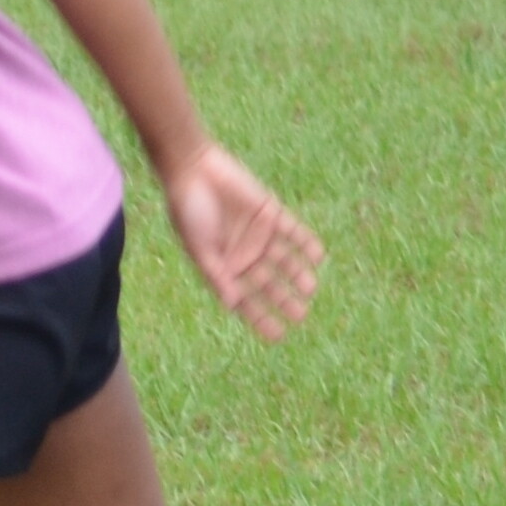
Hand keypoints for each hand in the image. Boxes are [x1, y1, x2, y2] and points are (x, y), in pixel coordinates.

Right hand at [165, 144, 321, 339]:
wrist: (193, 169)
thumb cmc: (188, 211)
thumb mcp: (199, 247)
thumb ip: (216, 275)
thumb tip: (232, 305)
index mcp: (225, 268)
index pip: (247, 300)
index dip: (261, 319)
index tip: (278, 337)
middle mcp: (245, 255)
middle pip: (270, 285)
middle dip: (285, 300)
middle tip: (301, 315)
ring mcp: (260, 235)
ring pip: (286, 261)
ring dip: (298, 274)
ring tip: (310, 288)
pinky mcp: (271, 213)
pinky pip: (294, 232)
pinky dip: (306, 244)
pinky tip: (317, 256)